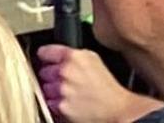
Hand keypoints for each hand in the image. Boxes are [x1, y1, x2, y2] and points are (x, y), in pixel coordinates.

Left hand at [40, 44, 154, 122]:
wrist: (119, 110)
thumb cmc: (109, 87)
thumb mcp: (93, 60)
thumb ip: (73, 54)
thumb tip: (58, 54)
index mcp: (74, 57)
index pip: (45, 52)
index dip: (45, 56)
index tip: (45, 58)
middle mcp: (66, 72)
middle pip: (44, 71)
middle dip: (52, 76)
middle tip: (66, 81)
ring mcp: (62, 90)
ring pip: (45, 88)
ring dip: (53, 91)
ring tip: (70, 94)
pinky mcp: (62, 106)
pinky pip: (50, 103)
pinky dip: (57, 104)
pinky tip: (70, 103)